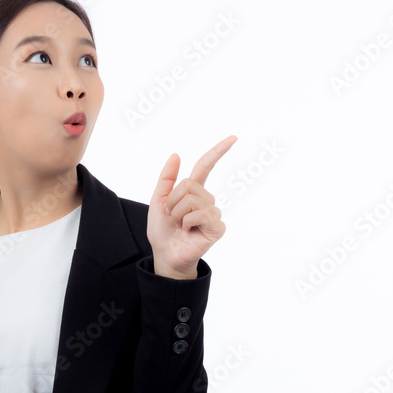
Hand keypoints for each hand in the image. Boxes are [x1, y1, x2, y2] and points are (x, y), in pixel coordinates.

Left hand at [147, 135, 236, 277]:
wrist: (165, 254)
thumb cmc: (163, 231)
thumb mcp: (158, 200)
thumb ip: (166, 178)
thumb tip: (176, 154)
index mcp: (193, 192)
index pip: (206, 166)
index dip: (218, 151)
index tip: (234, 138)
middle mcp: (207, 200)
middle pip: (188, 185)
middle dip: (172, 200)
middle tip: (172, 217)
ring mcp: (214, 213)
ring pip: (191, 200)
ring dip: (178, 213)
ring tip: (180, 226)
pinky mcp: (218, 227)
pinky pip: (200, 214)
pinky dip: (188, 222)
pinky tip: (189, 232)